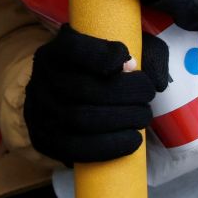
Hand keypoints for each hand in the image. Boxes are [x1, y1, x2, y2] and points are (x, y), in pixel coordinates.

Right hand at [23, 25, 168, 165]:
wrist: (62, 101)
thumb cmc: (97, 73)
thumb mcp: (113, 52)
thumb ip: (140, 54)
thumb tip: (157, 81)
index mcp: (55, 51)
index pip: (71, 49)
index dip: (103, 55)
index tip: (132, 63)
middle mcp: (42, 79)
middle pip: (83, 88)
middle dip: (125, 93)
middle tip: (147, 96)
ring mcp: (39, 111)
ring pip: (80, 119)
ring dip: (122, 120)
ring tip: (142, 117)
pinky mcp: (44, 139)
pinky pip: (74, 148)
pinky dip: (109, 146)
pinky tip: (132, 140)